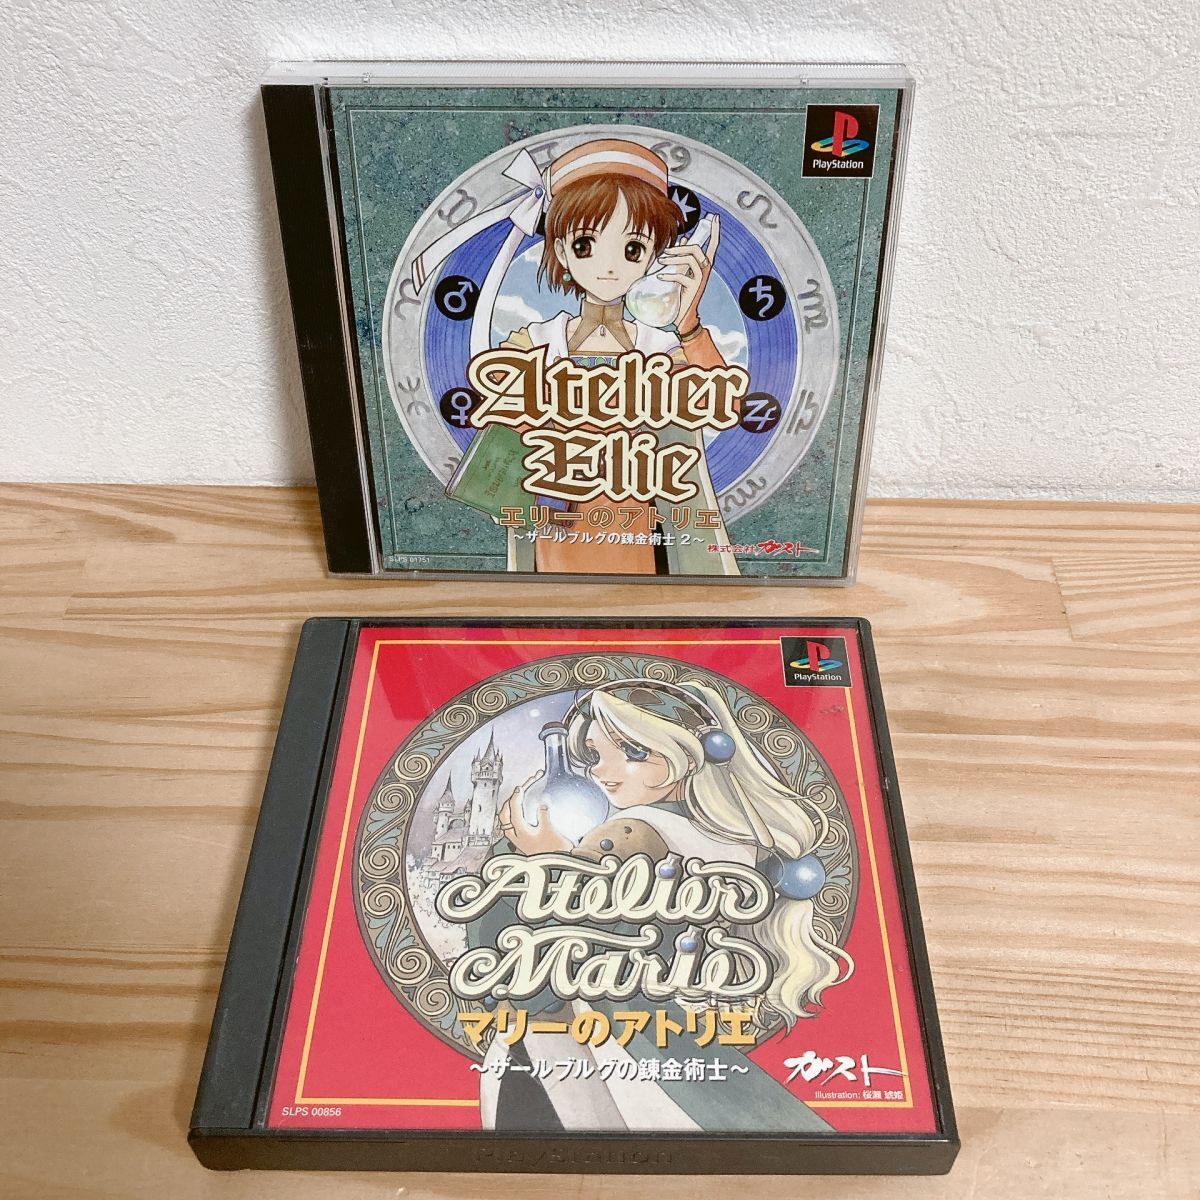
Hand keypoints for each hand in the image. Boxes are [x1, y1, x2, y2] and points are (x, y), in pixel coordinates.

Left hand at [497, 776, 570, 854]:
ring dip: (511, 809)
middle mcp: (516, 837)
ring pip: (507, 822)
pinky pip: (513, 827)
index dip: (516, 797)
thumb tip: (541, 803)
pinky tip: (524, 814)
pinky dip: (516, 817)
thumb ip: (543, 815)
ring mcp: (519, 841)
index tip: (520, 788)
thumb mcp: (550, 831)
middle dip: (510, 801)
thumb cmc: (554, 853)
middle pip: (505, 816)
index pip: (513, 811)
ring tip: (519, 800)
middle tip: (519, 791)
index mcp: (521, 832)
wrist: (559, 870)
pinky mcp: (524, 844)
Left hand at [656, 213, 719, 333]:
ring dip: (674, 258)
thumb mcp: (684, 273)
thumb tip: (683, 240)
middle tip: (665, 251)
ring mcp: (701, 279)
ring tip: (660, 261)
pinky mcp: (694, 288)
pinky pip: (681, 276)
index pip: (713, 245)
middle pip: (696, 249)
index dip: (715, 231)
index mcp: (705, 265)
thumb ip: (684, 258)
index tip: (715, 217)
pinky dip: (669, 274)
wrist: (684, 317)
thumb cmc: (683, 294)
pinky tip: (660, 276)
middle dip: (679, 248)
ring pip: (690, 259)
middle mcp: (706, 270)